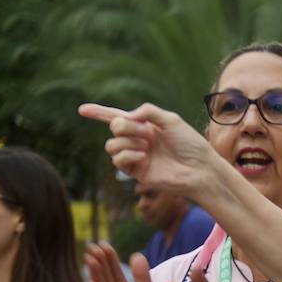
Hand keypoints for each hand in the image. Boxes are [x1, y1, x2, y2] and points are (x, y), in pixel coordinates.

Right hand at [78, 102, 216, 196]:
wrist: (199, 169)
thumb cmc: (190, 145)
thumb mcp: (171, 120)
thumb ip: (147, 111)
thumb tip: (125, 116)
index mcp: (146, 126)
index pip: (118, 118)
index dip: (99, 113)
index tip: (82, 109)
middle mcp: (138, 140)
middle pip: (114, 127)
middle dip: (126, 127)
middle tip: (146, 133)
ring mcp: (136, 156)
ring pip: (111, 145)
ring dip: (127, 142)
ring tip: (147, 147)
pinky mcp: (136, 172)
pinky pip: (118, 160)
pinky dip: (128, 155)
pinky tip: (144, 156)